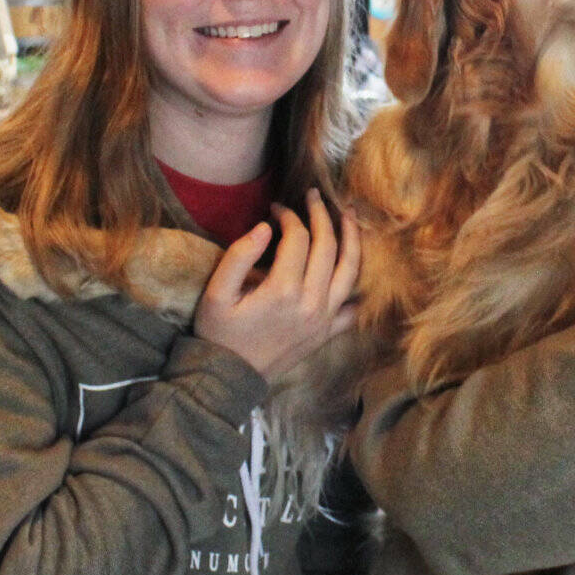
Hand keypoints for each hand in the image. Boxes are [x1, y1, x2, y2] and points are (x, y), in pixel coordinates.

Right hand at [194, 189, 361, 379]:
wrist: (229, 377)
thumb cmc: (219, 333)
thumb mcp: (215, 293)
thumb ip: (238, 256)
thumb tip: (265, 228)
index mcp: (283, 290)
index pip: (297, 238)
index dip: (289, 216)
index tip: (276, 208)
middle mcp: (312, 303)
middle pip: (328, 247)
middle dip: (322, 216)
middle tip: (314, 196)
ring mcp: (324, 319)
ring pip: (350, 271)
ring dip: (352, 239)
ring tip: (349, 215)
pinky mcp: (327, 333)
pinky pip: (353, 307)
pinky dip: (359, 286)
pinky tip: (357, 268)